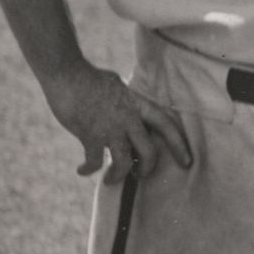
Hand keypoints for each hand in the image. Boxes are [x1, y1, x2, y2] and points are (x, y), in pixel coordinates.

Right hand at [43, 60, 192, 182]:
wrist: (66, 73)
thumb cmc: (89, 78)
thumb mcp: (118, 87)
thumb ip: (128, 103)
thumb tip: (132, 114)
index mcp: (137, 104)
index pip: (166, 125)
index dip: (179, 145)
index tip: (187, 162)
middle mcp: (128, 118)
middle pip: (149, 152)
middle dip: (147, 169)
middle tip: (139, 175)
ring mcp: (110, 128)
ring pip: (123, 163)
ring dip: (117, 176)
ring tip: (109, 180)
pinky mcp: (90, 135)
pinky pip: (94, 162)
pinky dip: (88, 170)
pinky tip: (82, 171)